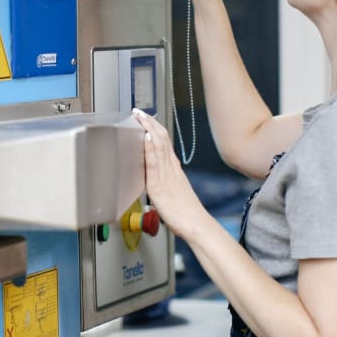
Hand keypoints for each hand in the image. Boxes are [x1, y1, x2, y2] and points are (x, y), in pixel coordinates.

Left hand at [132, 109, 209, 240]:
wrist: (196, 225)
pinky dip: (150, 148)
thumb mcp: (175, 193)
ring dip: (148, 129)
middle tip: (140, 111)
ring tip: (141, 116)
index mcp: (174, 170)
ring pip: (158, 146)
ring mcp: (166, 176)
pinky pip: (154, 163)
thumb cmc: (186, 214)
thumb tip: (159, 181)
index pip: (164, 143)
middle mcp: (171, 169)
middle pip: (161, 140)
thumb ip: (167, 183)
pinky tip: (146, 137)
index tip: (147, 118)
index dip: (155, 128)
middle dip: (150, 123)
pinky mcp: (159, 186)